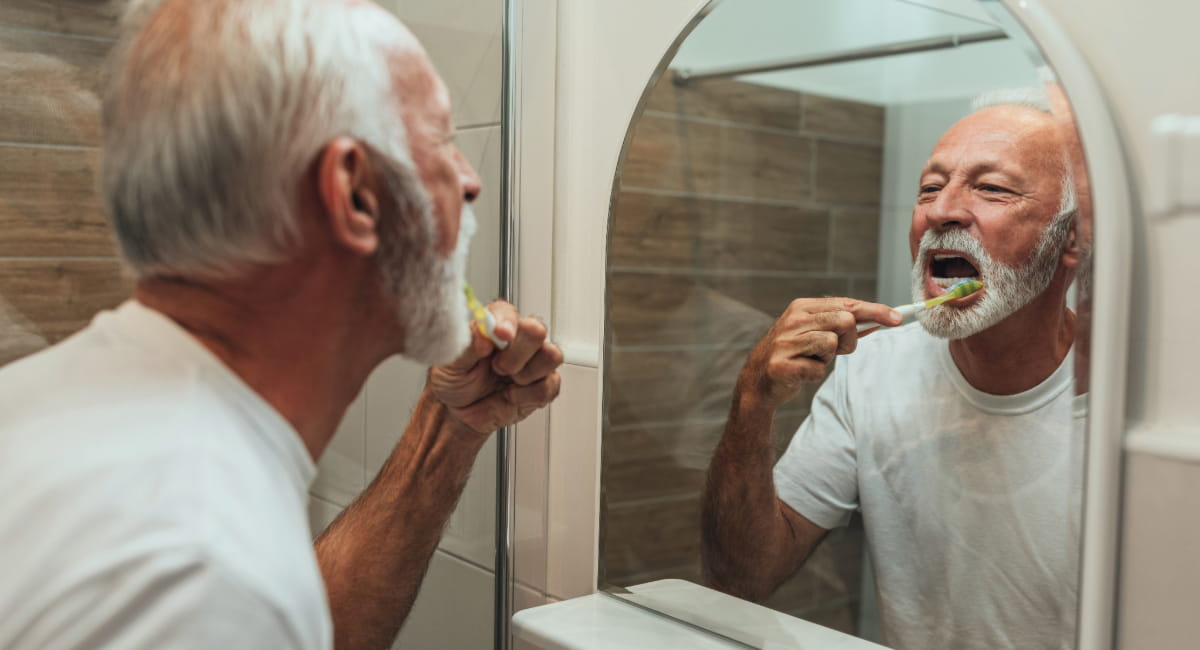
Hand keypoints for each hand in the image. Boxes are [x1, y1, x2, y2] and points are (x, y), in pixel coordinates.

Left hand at [428, 300, 563, 434]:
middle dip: (518, 353)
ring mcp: (533, 362)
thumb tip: (483, 335)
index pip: (507, 312)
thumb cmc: (455, 381)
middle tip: (498, 368)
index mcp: (494, 326)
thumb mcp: (450, 364)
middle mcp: (517, 340)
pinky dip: (527, 396)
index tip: (501, 335)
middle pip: (537, 330)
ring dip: (526, 374)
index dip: (507, 322)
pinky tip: (511, 397)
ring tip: (506, 382)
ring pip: (551, 355)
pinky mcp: (542, 385)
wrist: (458, 412)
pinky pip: (550, 386)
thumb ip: (466, 346)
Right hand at [738, 297, 900, 410]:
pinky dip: (814, 375)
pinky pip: (818, 370)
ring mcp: (786, 342)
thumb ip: (843, 326)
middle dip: (848, 340)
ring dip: (827, 359)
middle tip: (832, 351)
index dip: (875, 311)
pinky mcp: (781, 365)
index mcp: (802, 307)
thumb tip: (879, 321)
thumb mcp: (815, 333)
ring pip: (832, 344)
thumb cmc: (793, 355)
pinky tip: (800, 372)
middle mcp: (793, 320)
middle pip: (845, 321)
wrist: (758, 381)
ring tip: (810, 359)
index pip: (847, 304)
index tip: (898, 319)